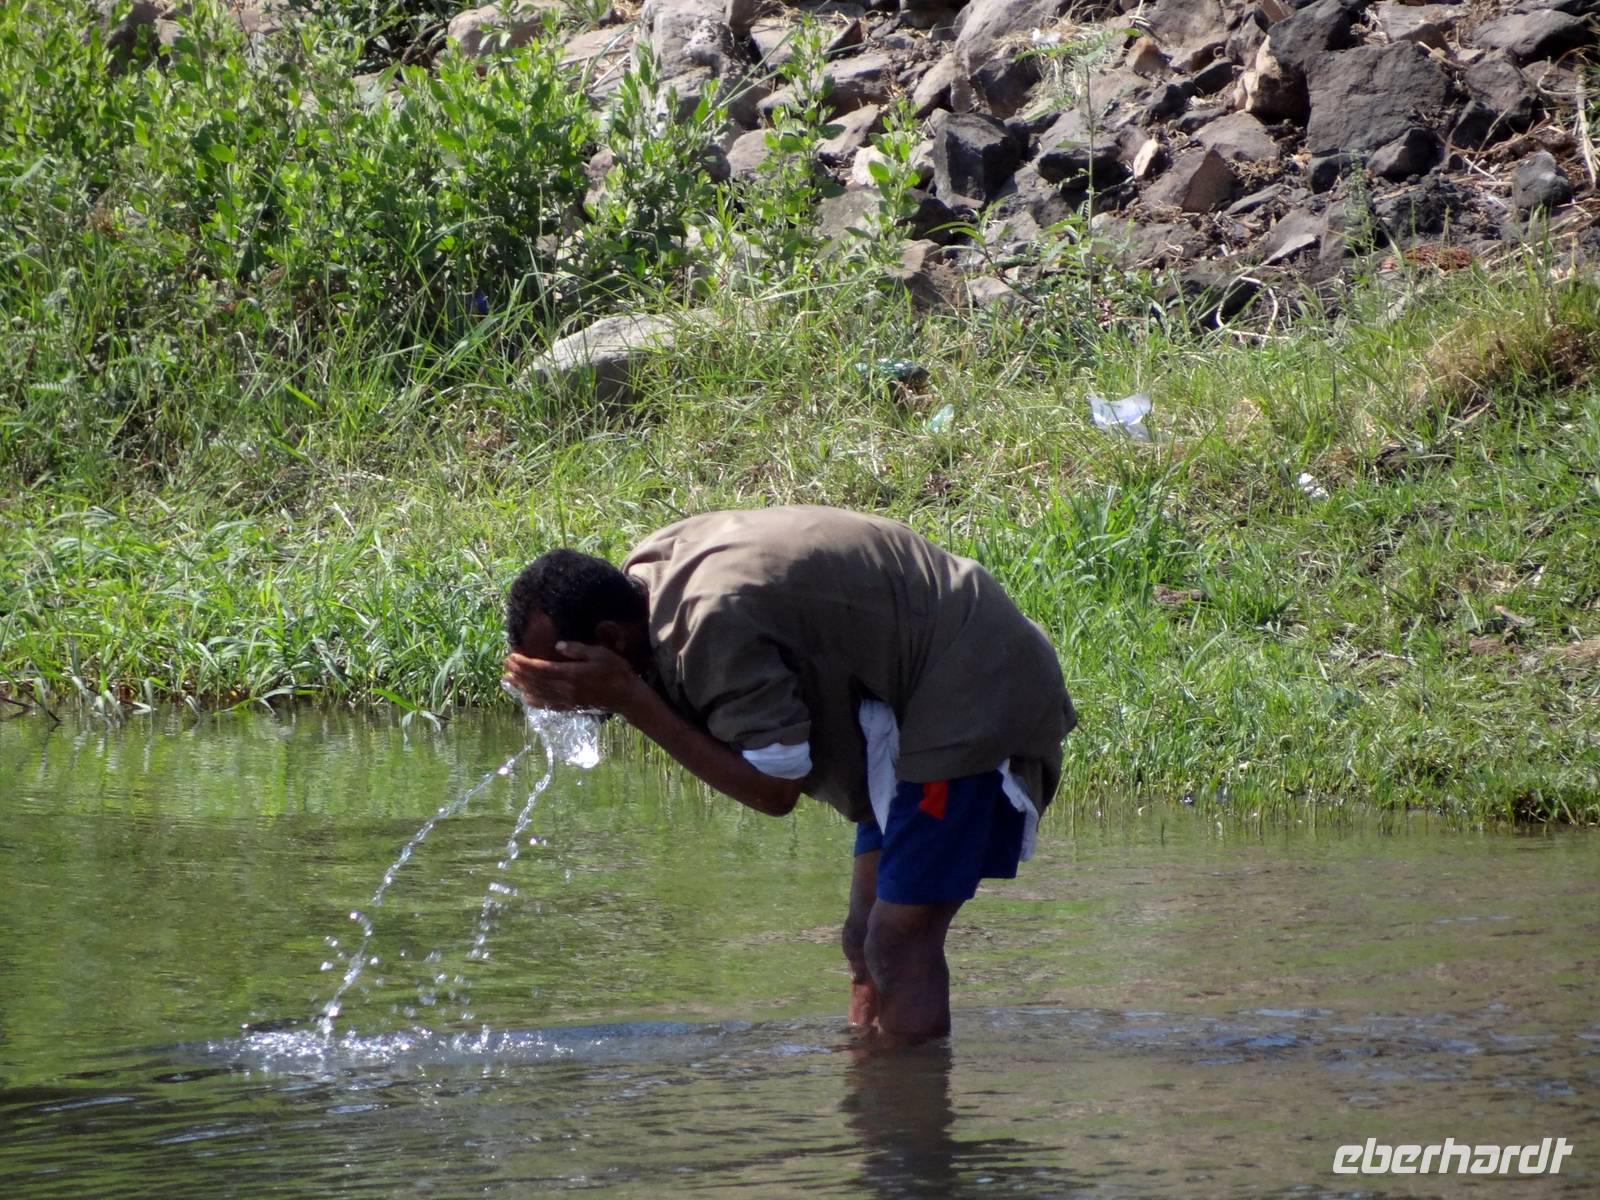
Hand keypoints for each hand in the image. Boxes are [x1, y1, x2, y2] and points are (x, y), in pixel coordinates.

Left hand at [502, 640, 643, 715]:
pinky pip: (548, 705)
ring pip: (538, 694)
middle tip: (506, 663)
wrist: (626, 696)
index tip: (512, 655)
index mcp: (572, 674)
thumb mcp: (601, 653)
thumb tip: (558, 646)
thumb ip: (578, 650)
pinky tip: (525, 697)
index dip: (525, 663)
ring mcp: (567, 700)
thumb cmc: (616, 671)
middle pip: (536, 681)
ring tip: (508, 679)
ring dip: (521, 686)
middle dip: (519, 672)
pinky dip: (534, 701)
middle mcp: (566, 689)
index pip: (542, 668)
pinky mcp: (570, 706)